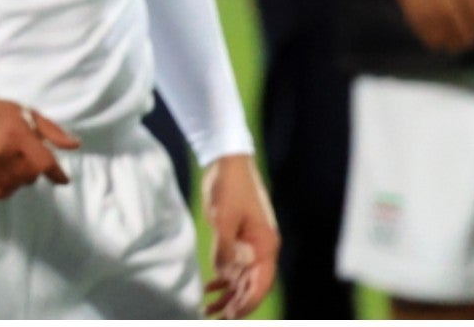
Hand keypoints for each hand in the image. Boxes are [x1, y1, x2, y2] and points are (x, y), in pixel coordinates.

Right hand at [0, 90, 79, 199]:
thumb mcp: (27, 113)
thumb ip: (52, 131)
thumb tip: (75, 145)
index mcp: (16, 132)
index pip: (45, 163)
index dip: (56, 174)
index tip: (61, 179)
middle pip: (30, 177)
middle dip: (32, 171)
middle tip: (23, 160)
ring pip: (14, 187)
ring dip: (17, 180)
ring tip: (9, 165)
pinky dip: (3, 189)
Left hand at [201, 154, 278, 318]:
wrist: (227, 161)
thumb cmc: (228, 186)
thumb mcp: (223, 217)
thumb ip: (226, 247)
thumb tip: (227, 274)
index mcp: (265, 245)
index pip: (260, 283)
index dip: (246, 302)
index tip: (231, 316)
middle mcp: (261, 248)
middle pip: (251, 285)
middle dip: (235, 303)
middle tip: (214, 316)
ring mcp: (250, 244)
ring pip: (241, 278)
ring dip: (227, 294)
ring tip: (208, 309)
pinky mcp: (237, 237)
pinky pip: (233, 265)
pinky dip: (222, 278)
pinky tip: (209, 288)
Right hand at [385, 0, 473, 52]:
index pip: (473, 8)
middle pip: (455, 20)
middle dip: (465, 35)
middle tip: (471, 43)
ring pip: (437, 26)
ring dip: (447, 39)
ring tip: (455, 46)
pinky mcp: (408, 2)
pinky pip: (419, 24)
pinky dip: (428, 36)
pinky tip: (436, 41)